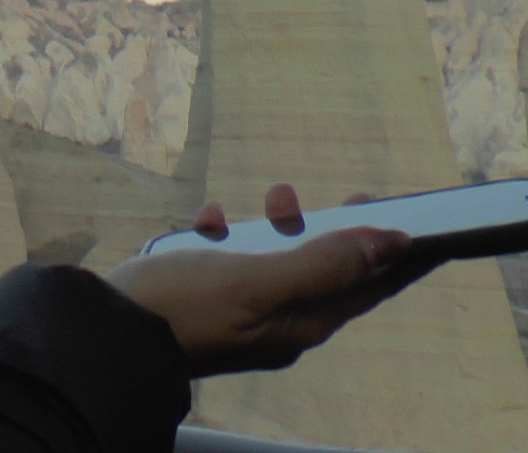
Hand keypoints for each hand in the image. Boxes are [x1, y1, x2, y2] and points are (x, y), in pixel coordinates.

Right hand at [104, 184, 435, 376]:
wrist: (100, 330)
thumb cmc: (177, 310)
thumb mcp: (256, 281)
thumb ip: (323, 261)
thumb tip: (390, 244)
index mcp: (299, 322)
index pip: (369, 286)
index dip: (398, 256)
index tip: (427, 227)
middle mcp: (275, 318)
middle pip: (328, 269)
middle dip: (339, 230)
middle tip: (357, 198)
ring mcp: (239, 305)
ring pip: (280, 256)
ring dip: (282, 222)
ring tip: (277, 198)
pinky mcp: (203, 290)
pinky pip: (230, 254)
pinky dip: (229, 229)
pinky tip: (212, 217)